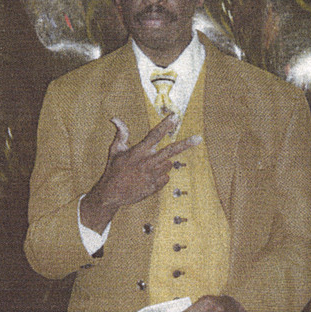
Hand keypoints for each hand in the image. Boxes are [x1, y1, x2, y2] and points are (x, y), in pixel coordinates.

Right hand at [80, 115, 200, 229]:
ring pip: (168, 164)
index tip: (175, 116)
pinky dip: (161, 175)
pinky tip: (148, 177)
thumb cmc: (113, 170)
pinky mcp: (155, 186)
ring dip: (163, 162)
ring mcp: (152, 175)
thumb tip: (115, 118)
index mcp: (138, 152)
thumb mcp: (115, 150)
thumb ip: (120, 133)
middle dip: (186, 144)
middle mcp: (147, 162)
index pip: (155, 135)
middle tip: (199, 138)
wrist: (111, 194)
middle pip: (171, 151)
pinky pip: (166, 177)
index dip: (165, 125)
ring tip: (149, 166)